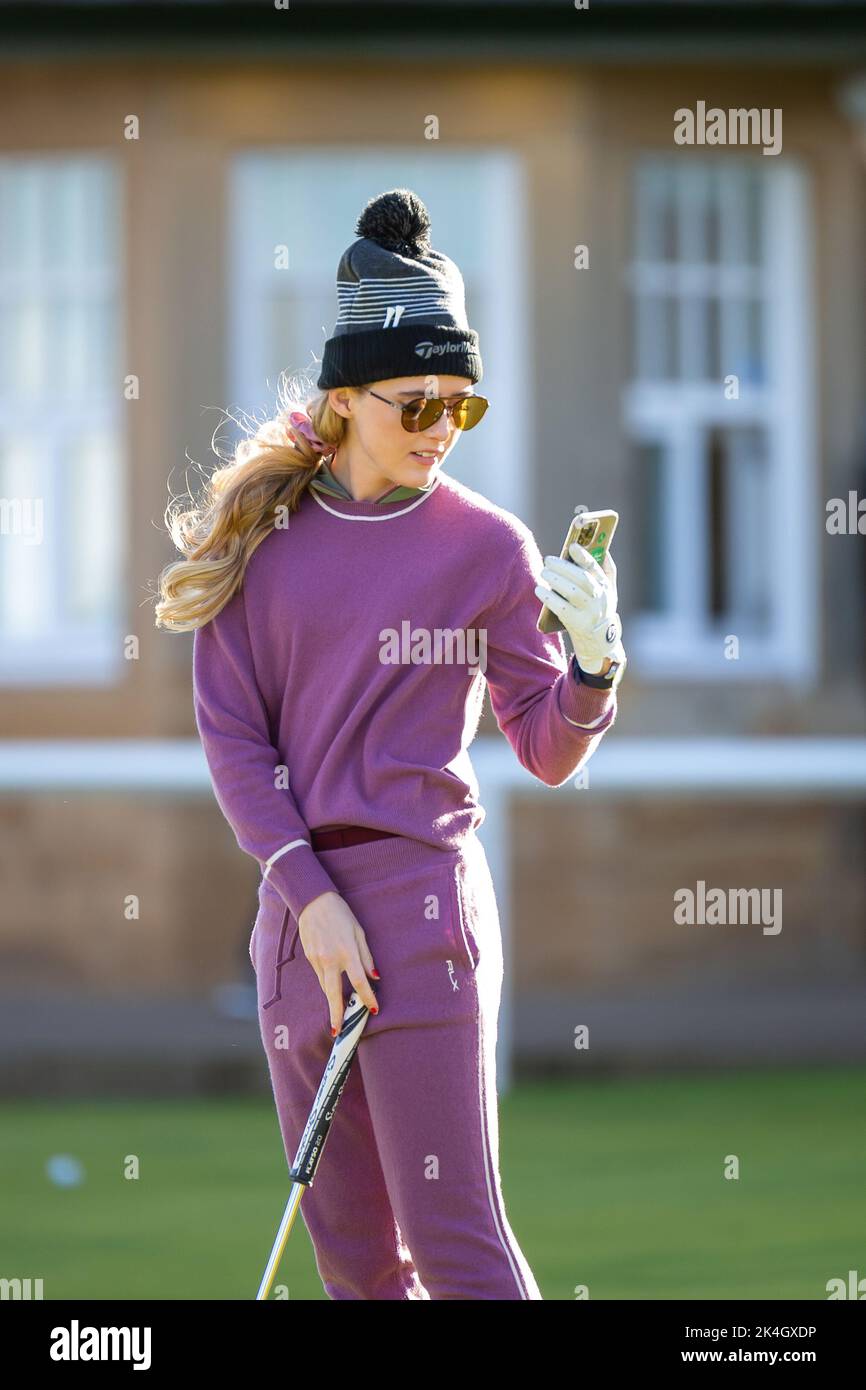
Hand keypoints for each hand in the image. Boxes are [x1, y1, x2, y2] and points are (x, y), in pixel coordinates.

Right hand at [297, 891, 379, 1032]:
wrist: (313, 902)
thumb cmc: (341, 914)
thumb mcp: (359, 932)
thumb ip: (366, 956)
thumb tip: (375, 977)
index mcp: (347, 952)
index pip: (359, 981)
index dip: (367, 997)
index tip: (373, 1009)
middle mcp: (330, 959)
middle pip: (334, 993)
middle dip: (337, 1014)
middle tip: (339, 1032)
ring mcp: (317, 959)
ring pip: (325, 986)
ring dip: (332, 1001)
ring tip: (338, 1017)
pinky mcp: (309, 957)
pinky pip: (320, 976)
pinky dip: (326, 985)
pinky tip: (332, 990)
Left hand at [535, 542, 625, 675]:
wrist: (599, 642)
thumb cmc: (599, 610)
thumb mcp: (609, 592)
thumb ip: (607, 571)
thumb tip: (602, 548)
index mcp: (606, 587)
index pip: (596, 568)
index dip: (584, 556)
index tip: (571, 546)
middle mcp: (600, 599)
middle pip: (582, 578)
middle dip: (564, 567)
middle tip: (548, 560)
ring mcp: (590, 613)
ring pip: (572, 592)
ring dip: (556, 580)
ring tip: (543, 572)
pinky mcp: (578, 624)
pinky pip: (562, 608)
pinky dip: (549, 598)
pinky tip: (539, 590)